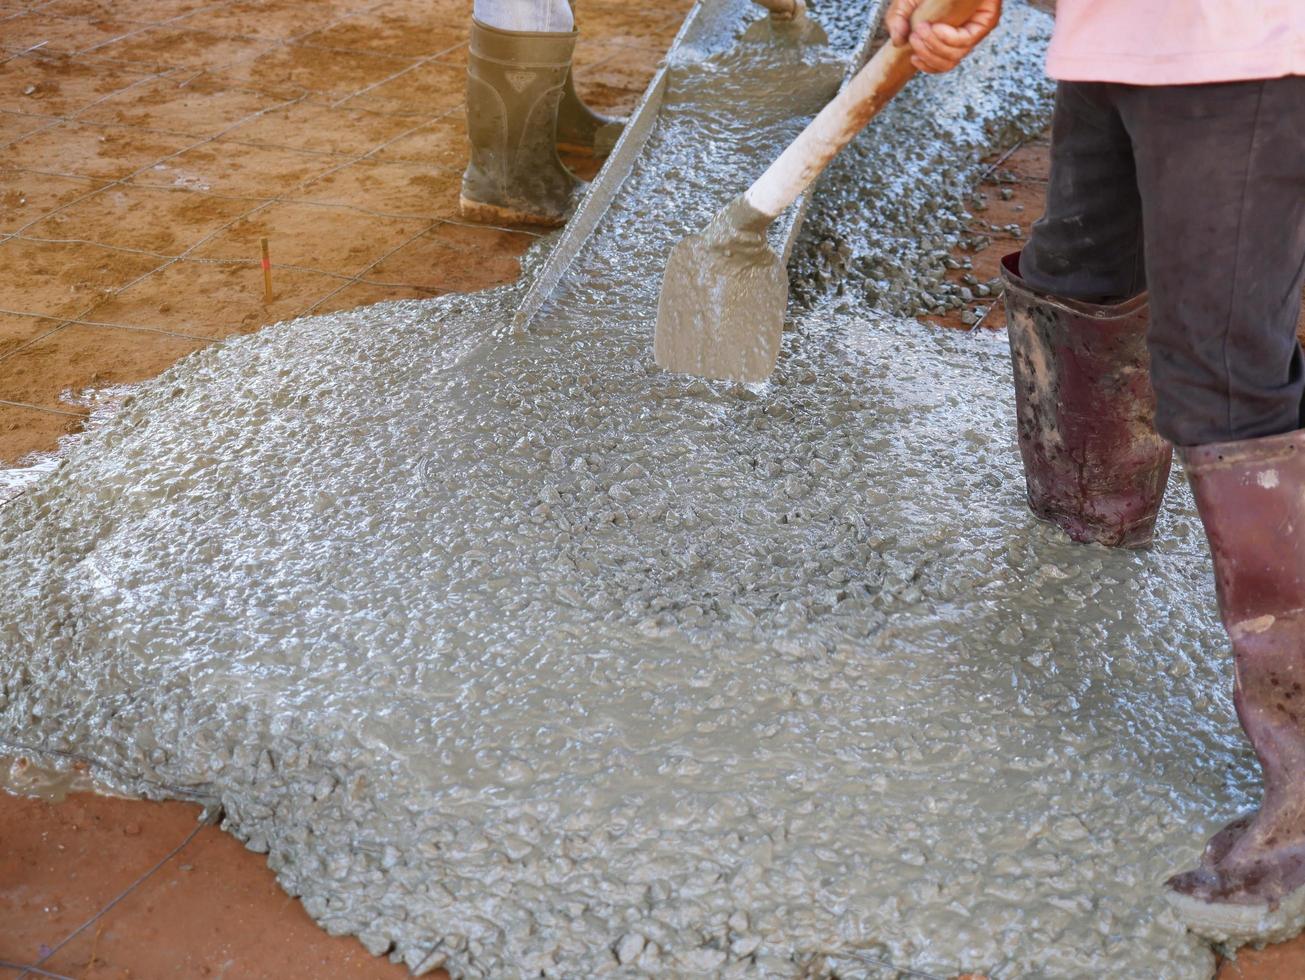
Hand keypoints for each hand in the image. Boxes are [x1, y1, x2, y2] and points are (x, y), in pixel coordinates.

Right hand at [885, 0, 1001, 73]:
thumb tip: (898, 43)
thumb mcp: (905, 3)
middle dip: (927, 53)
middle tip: (914, 37)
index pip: (942, 64)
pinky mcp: (988, 21)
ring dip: (933, 45)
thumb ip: (897, 22)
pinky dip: (947, 38)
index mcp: (949, 37)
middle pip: (948, 63)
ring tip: (920, 30)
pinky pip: (966, 41)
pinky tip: (936, 28)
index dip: (928, 66)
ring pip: (956, 55)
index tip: (913, 57)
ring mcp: (978, 30)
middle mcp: (965, 37)